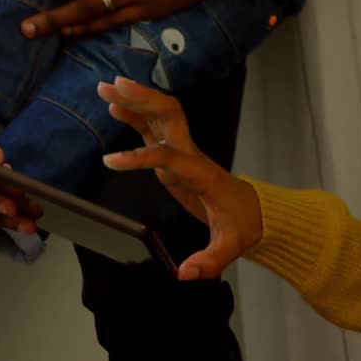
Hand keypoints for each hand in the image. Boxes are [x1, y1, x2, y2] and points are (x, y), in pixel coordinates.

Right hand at [99, 77, 262, 280]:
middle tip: (113, 86)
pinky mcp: (176, 154)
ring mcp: (183, 151)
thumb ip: (209, 261)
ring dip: (135, 98)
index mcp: (200, 173)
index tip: (110, 161)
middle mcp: (191, 155)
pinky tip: (115, 106)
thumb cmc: (243, 225)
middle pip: (169, 114)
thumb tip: (185, 274)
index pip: (168, 156)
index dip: (140, 157)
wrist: (256, 212)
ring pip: (160, 115)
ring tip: (104, 86)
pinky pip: (154, 129)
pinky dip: (135, 115)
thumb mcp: (230, 247)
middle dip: (142, 98)